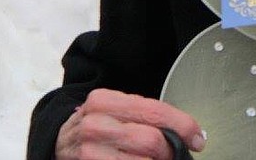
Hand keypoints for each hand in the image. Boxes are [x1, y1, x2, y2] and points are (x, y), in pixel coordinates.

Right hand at [55, 89, 204, 159]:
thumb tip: (188, 134)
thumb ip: (146, 116)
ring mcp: (88, 151)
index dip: (184, 126)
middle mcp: (94, 124)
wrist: (58, 143)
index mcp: (104, 101)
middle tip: (174, 155)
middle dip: (170, 151)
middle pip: (151, 141)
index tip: (198, 139)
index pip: (155, 111)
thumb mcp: (116, 112)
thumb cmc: (96, 128)